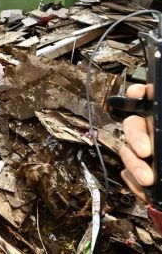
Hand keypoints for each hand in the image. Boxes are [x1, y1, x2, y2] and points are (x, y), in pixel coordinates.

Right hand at [120, 84, 153, 202]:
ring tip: (147, 180)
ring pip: (127, 154)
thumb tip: (158, 133)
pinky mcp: (138, 176)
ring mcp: (144, 156)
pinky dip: (135, 185)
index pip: (147, 100)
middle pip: (132, 126)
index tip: (136, 95)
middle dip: (135, 137)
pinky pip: (128, 176)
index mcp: (161, 123)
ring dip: (134, 166)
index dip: (138, 93)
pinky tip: (146, 192)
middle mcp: (152, 135)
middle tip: (145, 151)